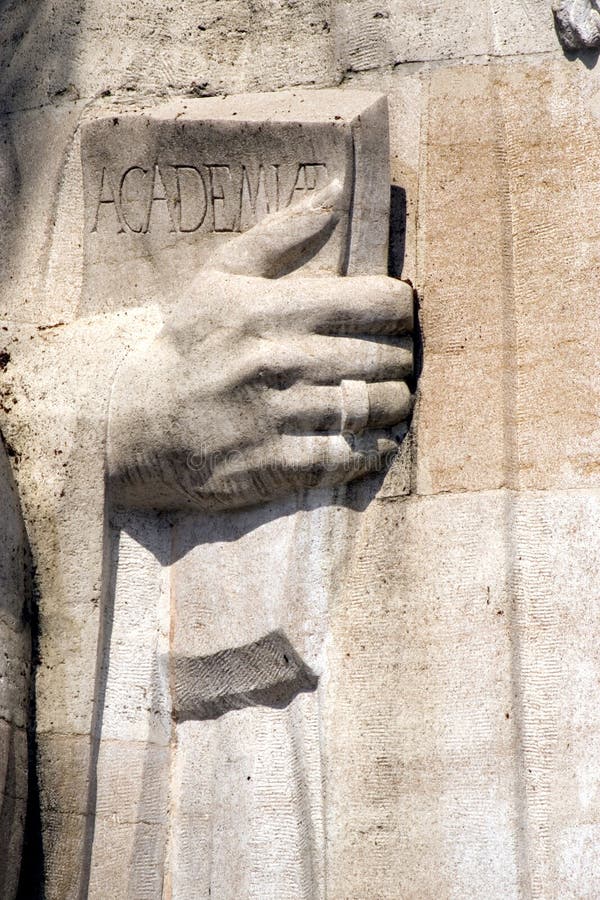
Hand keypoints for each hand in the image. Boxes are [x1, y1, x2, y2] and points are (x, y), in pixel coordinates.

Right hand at [107, 182, 413, 510]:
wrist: (138, 424)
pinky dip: (374, 449)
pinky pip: (353, 455)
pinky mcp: (278, 463)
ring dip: (395, 404)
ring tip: (391, 398)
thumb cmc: (188, 345)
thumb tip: (338, 189)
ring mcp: (280, 416)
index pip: (379, 301)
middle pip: (387, 358)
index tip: (399, 318)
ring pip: (376, 407)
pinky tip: (374, 439)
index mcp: (273, 309)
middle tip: (399, 362)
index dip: (404, 309)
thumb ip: (281, 233)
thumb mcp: (220, 278)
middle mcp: (281, 361)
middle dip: (403, 360)